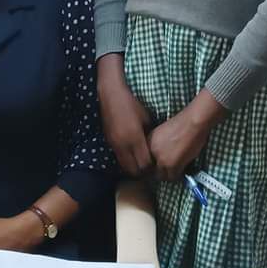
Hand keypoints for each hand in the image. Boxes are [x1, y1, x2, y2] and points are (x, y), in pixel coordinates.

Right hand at [97, 55, 152, 176]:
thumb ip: (149, 135)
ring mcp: (114, 145)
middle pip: (133, 169)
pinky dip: (125, 161)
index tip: (158, 166)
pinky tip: (131, 155)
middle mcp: (123, 145)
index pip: (145, 163)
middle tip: (150, 169)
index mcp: (135, 138)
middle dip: (142, 172)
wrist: (110, 96)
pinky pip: (118, 158)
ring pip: (124, 166)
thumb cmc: (131, 104)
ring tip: (140, 164)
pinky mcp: (109, 142)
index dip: (152, 168)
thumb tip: (154, 146)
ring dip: (132, 167)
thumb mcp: (146, 118)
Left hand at [146, 91, 226, 183]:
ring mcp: (161, 160)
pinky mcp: (172, 165)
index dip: (152, 165)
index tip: (158, 166)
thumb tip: (158, 158)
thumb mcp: (161, 133)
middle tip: (168, 170)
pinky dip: (177, 175)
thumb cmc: (181, 124)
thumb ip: (156, 145)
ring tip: (175, 171)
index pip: (145, 161)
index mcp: (147, 143)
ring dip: (168, 175)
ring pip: (162, 176)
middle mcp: (151, 152)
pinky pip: (172, 177)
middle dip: (159, 171)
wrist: (192, 123)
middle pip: (152, 170)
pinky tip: (182, 169)